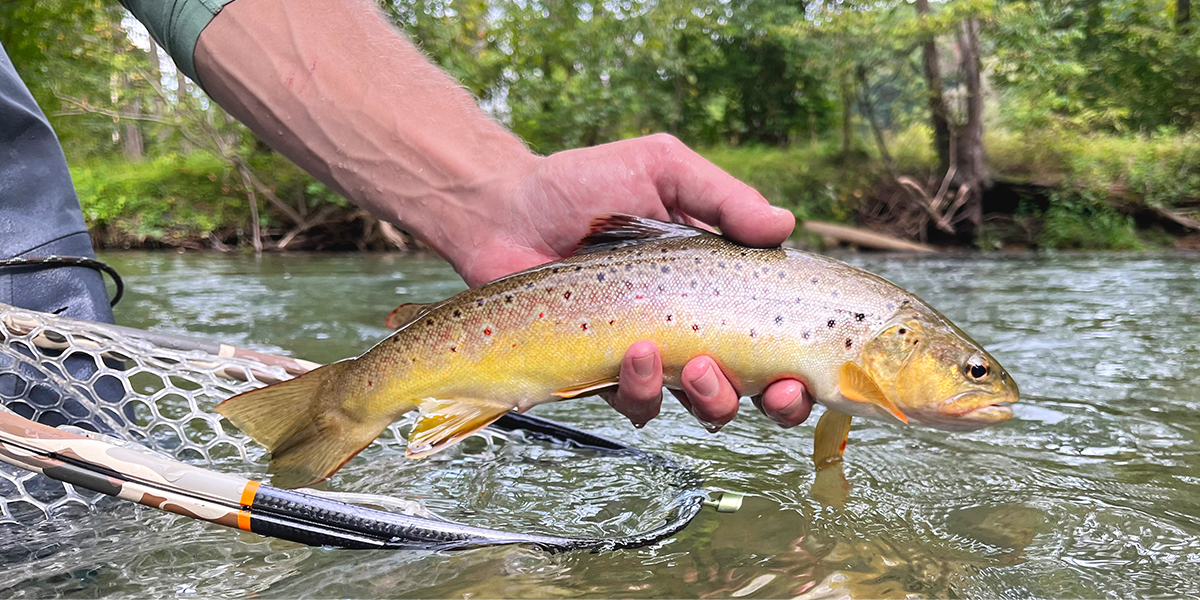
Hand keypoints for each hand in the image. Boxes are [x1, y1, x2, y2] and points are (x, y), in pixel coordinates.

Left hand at [431, 134, 812, 430]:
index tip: (813, 367)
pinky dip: (643, 389)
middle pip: (758, 386)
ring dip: (713, 398)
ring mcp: (652, 356)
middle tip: (770, 386)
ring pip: (703, 407)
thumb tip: (786, 224)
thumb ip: (723, 197)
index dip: (806, 360)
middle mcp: (694, 327)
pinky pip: (637, 404)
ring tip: (694, 365)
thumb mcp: (662, 169)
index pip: (780, 332)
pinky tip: (634, 353)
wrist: (506, 210)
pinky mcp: (605, 375)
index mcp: (720, 284)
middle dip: (777, 401)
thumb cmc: (585, 185)